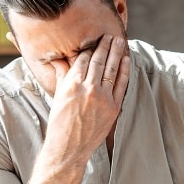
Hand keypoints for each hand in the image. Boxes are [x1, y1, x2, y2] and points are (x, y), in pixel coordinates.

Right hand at [47, 35, 130, 159]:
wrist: (69, 148)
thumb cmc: (59, 123)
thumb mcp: (58, 97)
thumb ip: (62, 76)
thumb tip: (58, 59)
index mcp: (72, 84)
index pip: (84, 60)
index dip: (89, 49)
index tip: (94, 41)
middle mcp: (88, 89)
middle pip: (99, 61)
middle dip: (105, 46)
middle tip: (109, 35)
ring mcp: (103, 98)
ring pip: (111, 69)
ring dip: (116, 53)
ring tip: (119, 41)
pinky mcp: (113, 107)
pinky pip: (121, 84)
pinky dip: (124, 70)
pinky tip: (126, 60)